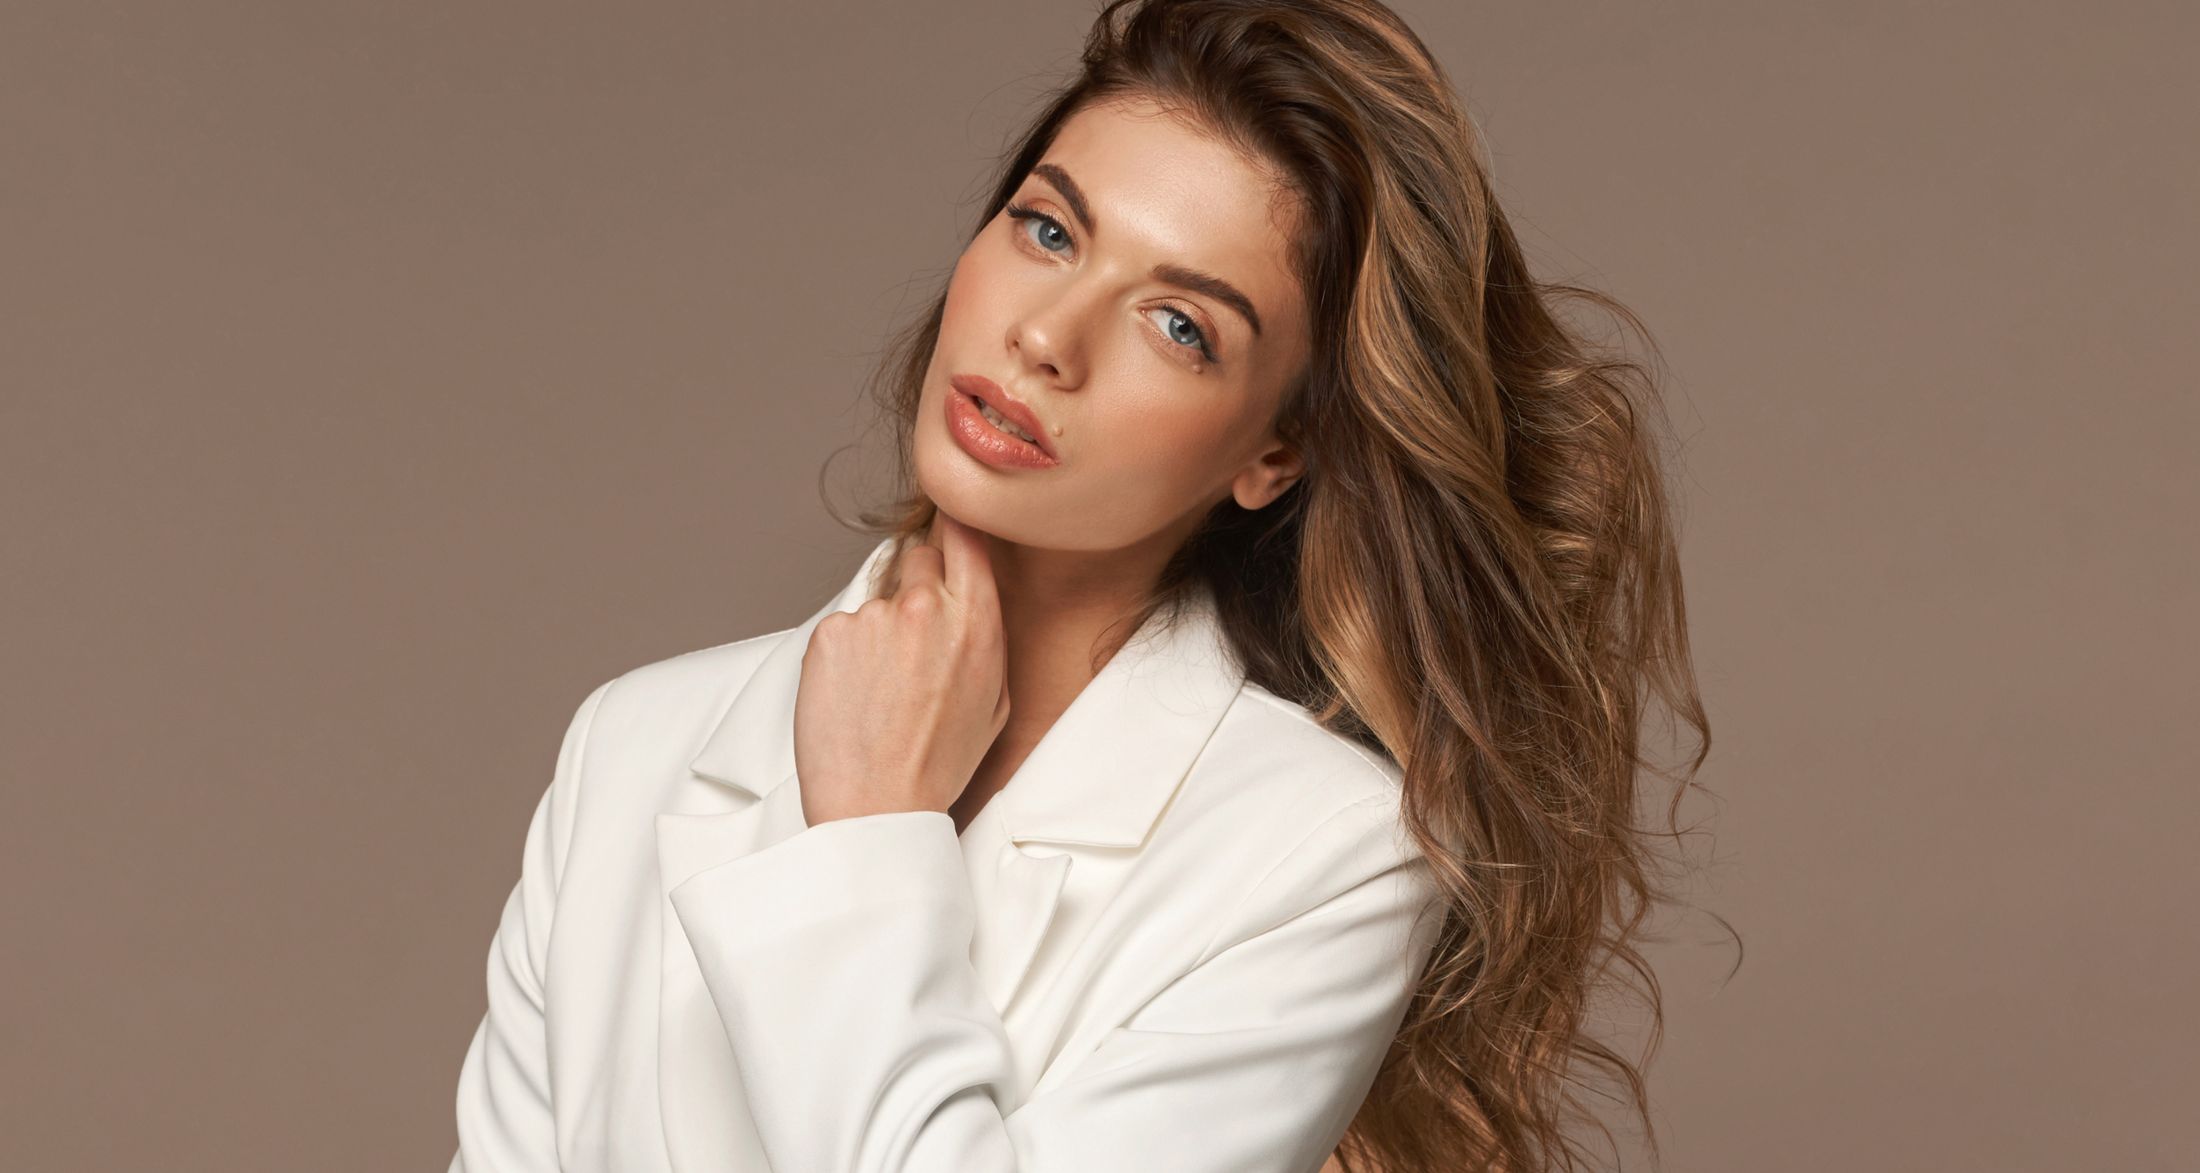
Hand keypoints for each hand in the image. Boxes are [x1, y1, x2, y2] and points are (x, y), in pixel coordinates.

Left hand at [791, 510, 1010, 826]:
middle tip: (913, 644)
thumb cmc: (938, 762)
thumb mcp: (995, 699)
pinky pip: (842, 628)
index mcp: (976, 621)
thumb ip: (987, 634)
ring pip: (878, 601)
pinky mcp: (828, 634)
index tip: (952, 526)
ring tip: (882, 690)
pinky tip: (855, 695)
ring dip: (879, 631)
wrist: (876, 806)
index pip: (967, 533)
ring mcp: (872, 618)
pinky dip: (846, 655)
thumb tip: (977, 590)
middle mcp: (926, 608)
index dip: (957, 527)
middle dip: (919, 587)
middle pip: (920, 558)